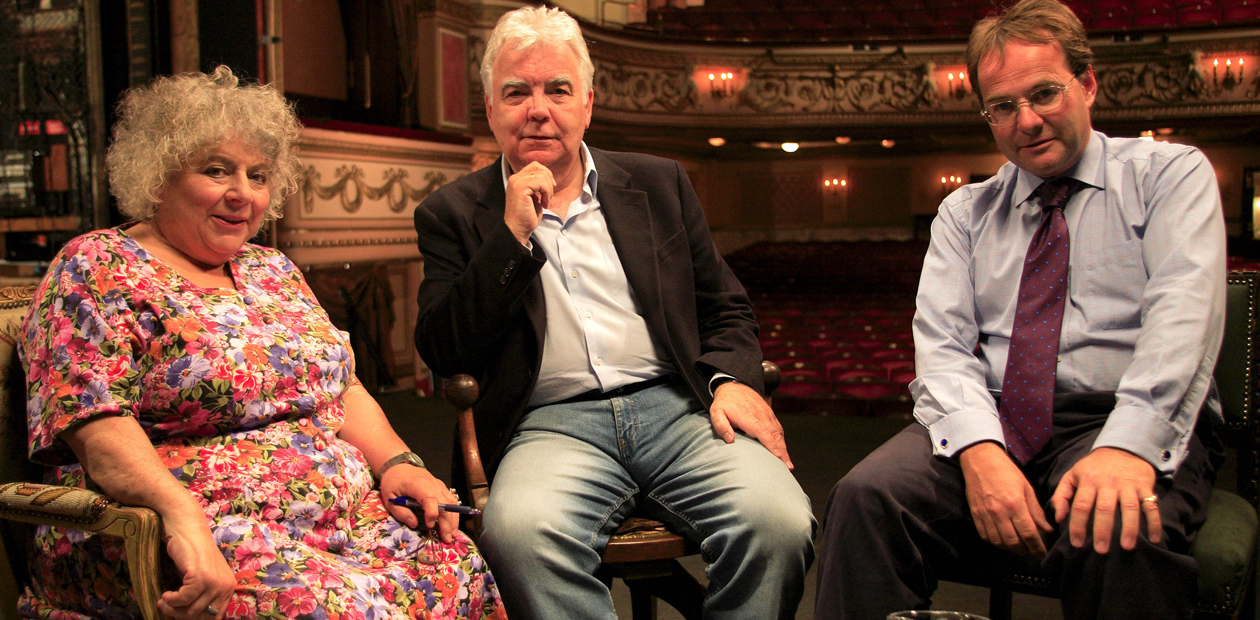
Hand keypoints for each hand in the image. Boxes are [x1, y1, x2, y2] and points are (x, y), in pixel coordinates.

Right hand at [156, 512, 234, 619]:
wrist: (186, 529)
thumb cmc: (191, 554)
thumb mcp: (202, 578)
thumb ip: (203, 596)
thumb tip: (193, 618)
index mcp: (229, 587)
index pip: (215, 617)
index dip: (196, 619)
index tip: (179, 613)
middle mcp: (225, 586)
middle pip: (202, 617)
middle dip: (180, 616)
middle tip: (167, 607)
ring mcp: (214, 582)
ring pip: (191, 611)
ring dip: (172, 609)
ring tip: (164, 601)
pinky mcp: (201, 577)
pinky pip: (184, 599)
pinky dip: (171, 600)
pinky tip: (164, 595)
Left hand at [379, 465, 460, 542]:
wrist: (399, 465)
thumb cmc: (393, 482)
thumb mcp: (390, 498)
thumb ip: (401, 513)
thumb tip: (414, 524)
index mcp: (418, 485)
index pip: (430, 499)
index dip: (432, 513)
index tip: (429, 526)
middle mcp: (433, 484)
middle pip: (445, 504)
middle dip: (447, 523)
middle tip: (447, 539)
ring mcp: (439, 485)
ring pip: (452, 503)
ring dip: (454, 519)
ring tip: (452, 534)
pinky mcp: (441, 487)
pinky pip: (451, 500)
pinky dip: (454, 512)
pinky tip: (453, 523)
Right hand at [504, 161, 553, 244]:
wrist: (518, 229)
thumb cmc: (527, 216)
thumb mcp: (534, 196)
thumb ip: (538, 185)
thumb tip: (550, 177)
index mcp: (517, 179)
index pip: (535, 166)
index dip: (546, 175)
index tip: (550, 190)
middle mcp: (515, 178)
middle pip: (539, 168)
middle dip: (549, 182)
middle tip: (548, 198)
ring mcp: (516, 181)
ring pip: (542, 175)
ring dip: (549, 190)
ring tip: (545, 202)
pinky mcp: (520, 187)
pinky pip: (541, 182)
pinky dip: (547, 193)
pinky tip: (543, 204)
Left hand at [709, 381, 792, 468]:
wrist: (735, 386)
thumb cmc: (725, 403)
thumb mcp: (716, 412)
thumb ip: (721, 426)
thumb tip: (730, 440)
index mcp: (749, 418)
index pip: (763, 433)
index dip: (772, 445)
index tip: (778, 457)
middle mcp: (762, 416)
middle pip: (775, 435)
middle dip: (783, 451)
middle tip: (788, 467)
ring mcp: (768, 415)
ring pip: (779, 433)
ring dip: (784, 448)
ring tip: (787, 464)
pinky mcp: (770, 415)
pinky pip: (778, 428)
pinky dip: (782, 440)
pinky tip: (783, 451)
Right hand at [959, 442, 1052, 557]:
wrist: (980, 460)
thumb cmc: (1006, 471)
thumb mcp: (1026, 487)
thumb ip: (1036, 511)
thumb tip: (1046, 529)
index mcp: (1015, 505)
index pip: (1029, 534)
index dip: (1038, 547)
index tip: (1043, 553)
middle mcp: (999, 513)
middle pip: (1014, 542)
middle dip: (1026, 551)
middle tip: (1033, 552)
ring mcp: (985, 515)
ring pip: (999, 543)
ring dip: (1011, 550)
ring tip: (1020, 549)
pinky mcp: (975, 515)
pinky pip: (986, 536)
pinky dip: (996, 543)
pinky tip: (1004, 541)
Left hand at [1051, 447, 1159, 552]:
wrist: (1123, 448)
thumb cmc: (1094, 467)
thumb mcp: (1073, 475)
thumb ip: (1061, 495)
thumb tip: (1059, 518)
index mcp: (1088, 481)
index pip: (1081, 505)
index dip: (1078, 525)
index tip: (1077, 543)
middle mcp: (1108, 483)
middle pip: (1105, 509)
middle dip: (1102, 531)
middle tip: (1101, 550)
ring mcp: (1128, 485)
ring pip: (1130, 508)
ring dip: (1129, 528)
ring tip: (1127, 547)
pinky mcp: (1145, 487)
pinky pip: (1152, 506)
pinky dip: (1155, 523)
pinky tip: (1155, 539)